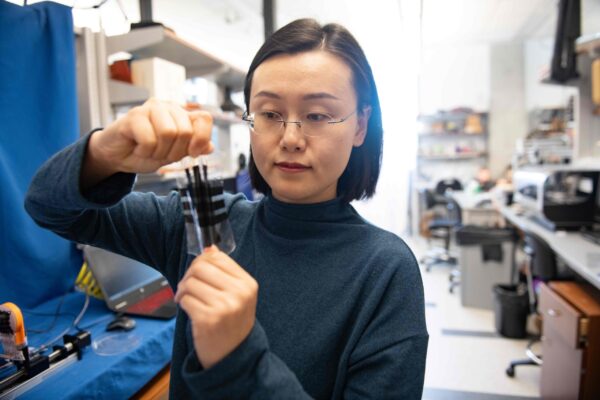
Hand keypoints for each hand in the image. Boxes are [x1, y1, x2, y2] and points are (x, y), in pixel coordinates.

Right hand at [82, 98, 213, 187]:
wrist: (117, 156)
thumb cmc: (145, 152)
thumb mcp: (174, 154)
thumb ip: (192, 148)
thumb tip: (211, 147)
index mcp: (181, 114)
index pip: (205, 119)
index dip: (202, 138)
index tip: (191, 153)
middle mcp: (168, 107)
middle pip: (186, 131)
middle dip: (175, 152)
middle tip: (162, 154)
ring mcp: (150, 109)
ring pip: (168, 133)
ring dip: (159, 151)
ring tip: (150, 151)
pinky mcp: (134, 116)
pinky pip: (149, 139)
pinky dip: (145, 151)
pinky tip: (138, 147)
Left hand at [175, 246, 258, 368]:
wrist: (233, 356)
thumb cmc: (232, 324)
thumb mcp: (237, 296)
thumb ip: (224, 272)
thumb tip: (209, 248)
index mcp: (247, 284)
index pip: (218, 257)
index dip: (202, 261)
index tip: (198, 272)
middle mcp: (239, 293)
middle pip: (201, 266)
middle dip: (188, 275)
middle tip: (187, 287)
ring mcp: (224, 306)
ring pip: (190, 282)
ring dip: (182, 290)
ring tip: (186, 299)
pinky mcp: (208, 319)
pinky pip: (186, 299)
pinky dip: (182, 303)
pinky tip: (188, 309)